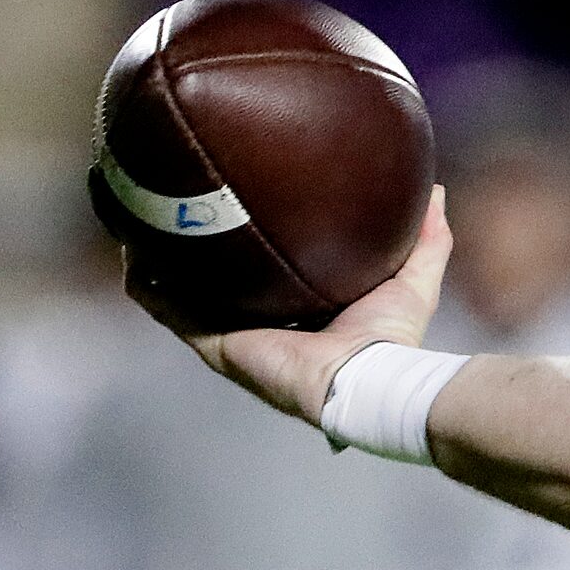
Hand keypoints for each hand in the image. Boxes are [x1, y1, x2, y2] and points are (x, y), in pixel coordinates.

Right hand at [132, 188, 454, 424]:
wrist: (367, 378)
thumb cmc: (394, 339)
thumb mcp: (414, 278)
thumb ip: (427, 238)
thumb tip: (436, 190)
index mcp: (302, 314)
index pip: (270, 278)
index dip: (256, 251)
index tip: (243, 213)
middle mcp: (262, 326)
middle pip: (220, 285)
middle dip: (199, 251)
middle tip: (181, 207)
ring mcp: (233, 337)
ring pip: (184, 294)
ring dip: (161, 261)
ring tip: (142, 220)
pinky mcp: (215, 345)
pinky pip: (170, 310)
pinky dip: (149, 282)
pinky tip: (134, 249)